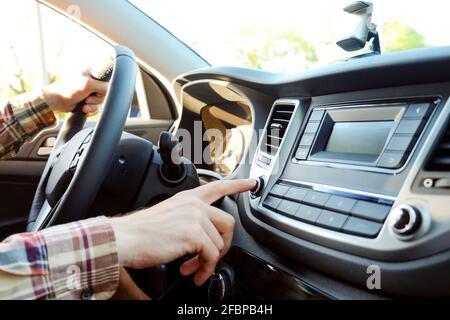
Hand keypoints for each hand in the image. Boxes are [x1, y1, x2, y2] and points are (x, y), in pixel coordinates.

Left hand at [43, 69, 107, 115]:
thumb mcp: (87, 85)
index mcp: (92, 72)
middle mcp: (93, 81)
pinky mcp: (90, 100)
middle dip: (97, 99)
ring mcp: (92, 91)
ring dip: (93, 106)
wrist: (58, 102)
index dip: (104, 87)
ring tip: (84, 105)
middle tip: (87, 99)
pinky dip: (92, 110)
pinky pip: (98, 107)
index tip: (96, 91)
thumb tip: (110, 91)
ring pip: (102, 101)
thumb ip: (102, 86)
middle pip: (106, 93)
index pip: (107, 79)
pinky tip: (85, 109)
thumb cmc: (68, 90)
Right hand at [110, 179, 256, 285]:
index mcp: (188, 198)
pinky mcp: (193, 233)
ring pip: (220, 243)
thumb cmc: (141, 232)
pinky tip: (193, 273)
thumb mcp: (168, 217)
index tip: (251, 183)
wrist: (124, 239)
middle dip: (223, 244)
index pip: (218, 187)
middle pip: (228, 222)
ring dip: (208, 261)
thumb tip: (202, 239)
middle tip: (208, 258)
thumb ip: (188, 221)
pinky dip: (205, 269)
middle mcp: (194, 205)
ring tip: (193, 268)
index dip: (237, 185)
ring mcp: (195, 217)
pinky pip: (211, 255)